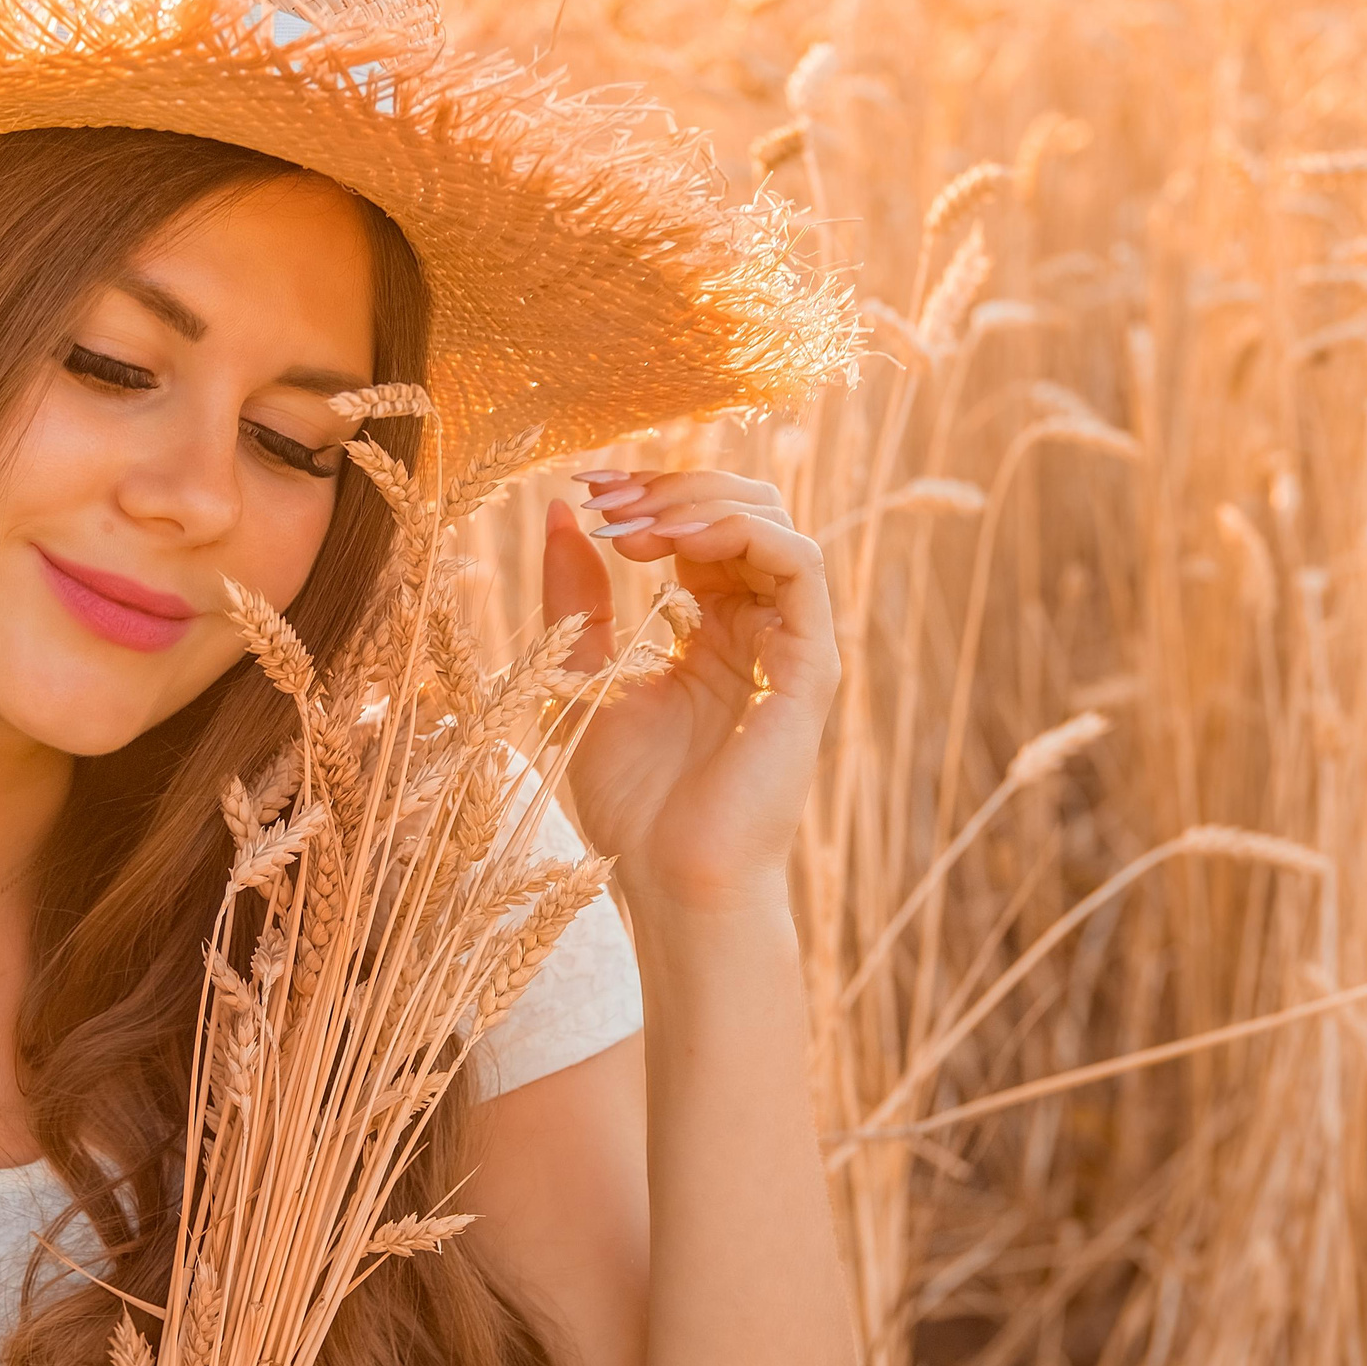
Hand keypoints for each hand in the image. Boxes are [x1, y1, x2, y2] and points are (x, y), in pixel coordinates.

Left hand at [540, 466, 840, 910]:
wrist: (670, 879)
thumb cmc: (633, 800)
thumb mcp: (581, 674)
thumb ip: (576, 597)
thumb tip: (555, 512)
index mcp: (713, 629)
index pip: (700, 526)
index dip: (648, 495)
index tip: (583, 492)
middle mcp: (759, 627)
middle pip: (744, 507)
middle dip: (671, 486)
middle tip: (604, 496)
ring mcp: (791, 643)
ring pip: (776, 521)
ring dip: (700, 501)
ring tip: (632, 521)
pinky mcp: (810, 664)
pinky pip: (800, 563)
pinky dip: (740, 531)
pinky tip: (677, 540)